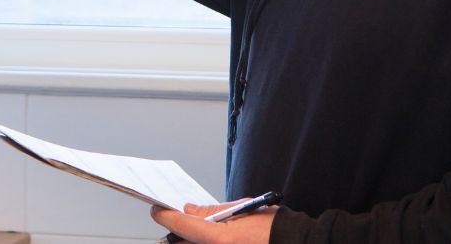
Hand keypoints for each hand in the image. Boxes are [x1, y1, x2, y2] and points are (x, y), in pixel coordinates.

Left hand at [150, 200, 276, 243]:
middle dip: (174, 232)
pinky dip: (199, 242)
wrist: (293, 242)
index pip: (182, 226)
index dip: (165, 216)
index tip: (157, 210)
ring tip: (185, 229)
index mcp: (220, 239)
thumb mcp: (241, 210)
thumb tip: (189, 210)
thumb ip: (212, 212)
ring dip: (186, 240)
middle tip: (170, 220)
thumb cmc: (272, 226)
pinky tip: (201, 236)